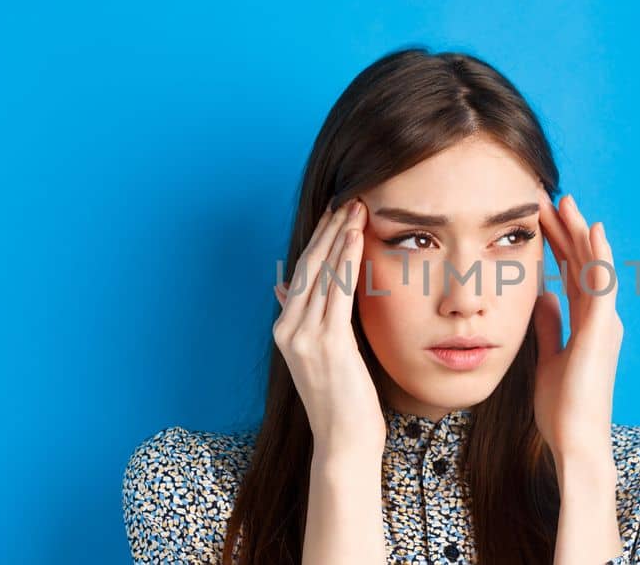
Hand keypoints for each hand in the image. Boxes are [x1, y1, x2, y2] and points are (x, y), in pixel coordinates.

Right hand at [273, 199, 383, 453]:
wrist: (344, 441)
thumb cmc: (341, 400)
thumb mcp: (319, 355)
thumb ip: (302, 319)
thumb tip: (283, 286)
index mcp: (285, 330)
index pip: (301, 274)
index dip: (318, 240)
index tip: (334, 213)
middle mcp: (288, 329)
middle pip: (308, 267)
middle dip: (328, 229)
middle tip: (347, 198)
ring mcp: (304, 337)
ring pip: (322, 274)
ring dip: (340, 237)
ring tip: (356, 208)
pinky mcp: (326, 343)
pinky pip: (337, 292)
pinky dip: (347, 261)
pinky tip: (356, 239)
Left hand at [532, 191, 623, 460]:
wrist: (575, 440)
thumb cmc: (562, 408)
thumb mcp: (547, 358)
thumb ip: (549, 327)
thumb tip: (544, 298)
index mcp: (586, 324)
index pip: (570, 274)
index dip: (556, 245)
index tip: (538, 220)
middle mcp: (600, 318)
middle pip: (582, 263)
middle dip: (565, 230)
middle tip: (547, 198)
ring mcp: (605, 322)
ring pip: (593, 266)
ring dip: (578, 232)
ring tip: (563, 201)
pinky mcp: (603, 329)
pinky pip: (602, 284)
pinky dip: (598, 256)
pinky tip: (591, 229)